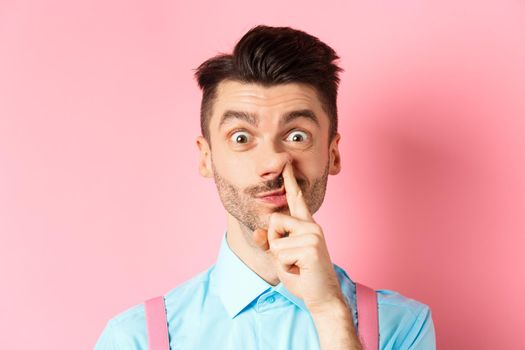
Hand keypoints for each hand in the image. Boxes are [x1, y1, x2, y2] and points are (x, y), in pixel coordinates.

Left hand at [253, 161, 343, 313]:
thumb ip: (270, 243)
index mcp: (307, 225)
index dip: (291, 182)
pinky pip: (280, 253)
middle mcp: (311, 226)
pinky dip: (285, 267)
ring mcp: (313, 235)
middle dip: (274, 244)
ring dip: (280, 258)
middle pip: (274, 222)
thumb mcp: (281, 258)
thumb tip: (257, 234)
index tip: (287, 164)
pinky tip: (300, 270)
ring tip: (297, 266)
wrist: (322, 297)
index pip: (297, 200)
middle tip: (291, 260)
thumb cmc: (303, 276)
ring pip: (275, 240)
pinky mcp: (310, 247)